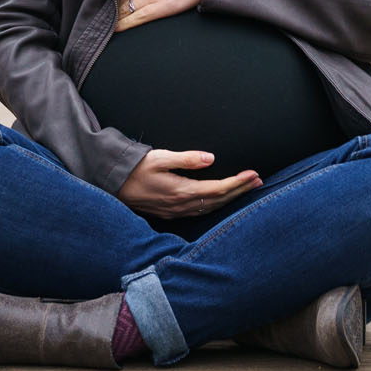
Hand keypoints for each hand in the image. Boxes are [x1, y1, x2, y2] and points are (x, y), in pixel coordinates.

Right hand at [117, 148, 260, 219]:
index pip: (218, 189)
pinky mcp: (170, 213)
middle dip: (240, 191)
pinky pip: (200, 211)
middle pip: (219, 201)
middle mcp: (181, 205)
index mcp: (181, 191)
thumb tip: (211, 158)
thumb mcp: (160, 157)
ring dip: (230, 198)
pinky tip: (222, 199)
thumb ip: (187, 158)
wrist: (112, 184)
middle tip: (258, 181)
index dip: (238, 183)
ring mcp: (176, 212)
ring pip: (211, 208)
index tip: (253, 175)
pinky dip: (216, 204)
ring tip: (246, 188)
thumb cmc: (135, 168)